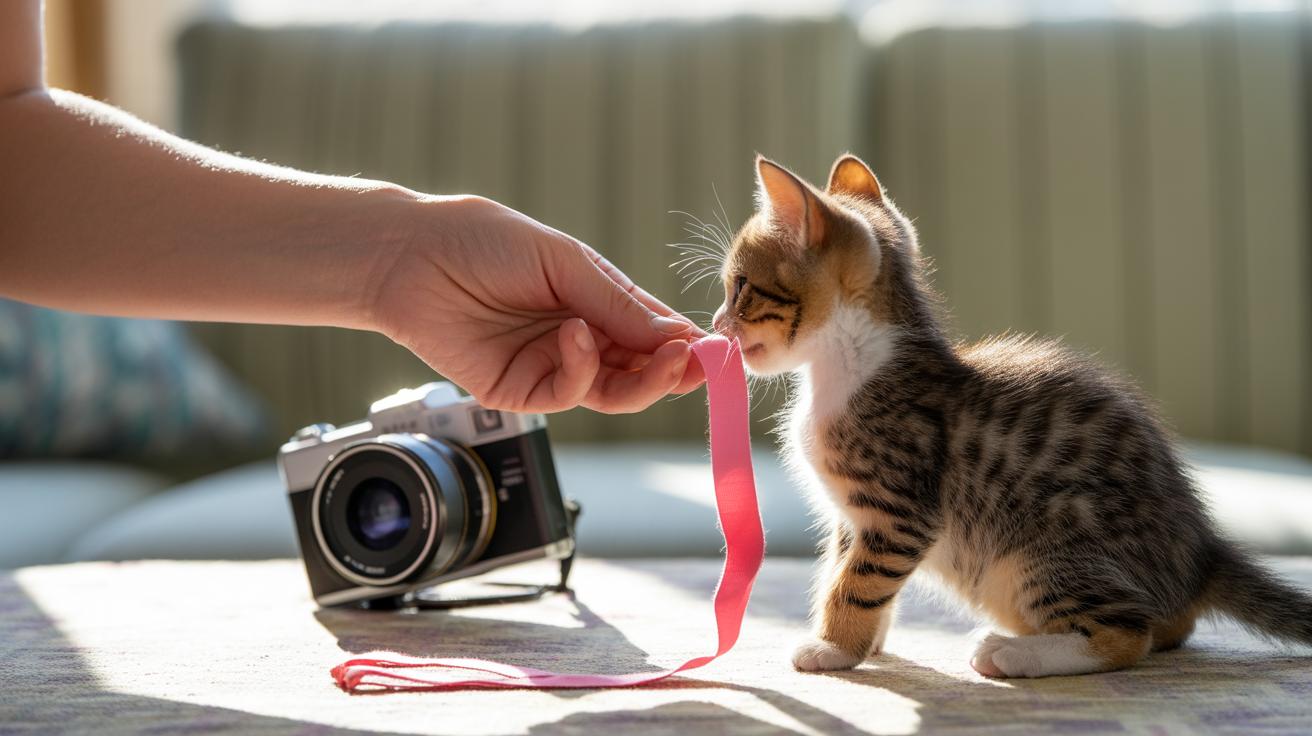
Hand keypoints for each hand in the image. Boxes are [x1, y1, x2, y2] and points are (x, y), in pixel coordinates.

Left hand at [371, 196, 705, 413]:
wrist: (413, 257)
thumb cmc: (487, 241)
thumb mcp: (567, 263)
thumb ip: (620, 304)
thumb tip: (680, 338)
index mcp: (599, 302)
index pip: (656, 332)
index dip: (688, 344)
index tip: (718, 350)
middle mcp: (583, 339)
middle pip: (643, 370)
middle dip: (675, 369)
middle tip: (697, 364)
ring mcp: (553, 367)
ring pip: (615, 392)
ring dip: (645, 380)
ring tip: (664, 360)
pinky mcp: (520, 391)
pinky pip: (569, 394)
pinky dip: (582, 370)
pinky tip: (577, 337)